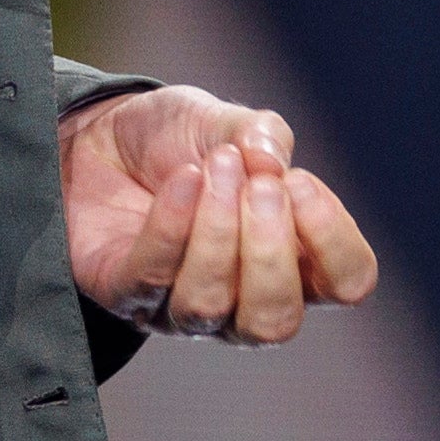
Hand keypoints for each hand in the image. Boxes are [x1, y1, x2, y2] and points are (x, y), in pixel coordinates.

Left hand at [60, 84, 377, 343]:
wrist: (96, 133)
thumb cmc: (173, 139)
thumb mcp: (224, 121)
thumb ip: (261, 136)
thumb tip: (272, 164)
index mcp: (292, 258)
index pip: (345, 281)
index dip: (334, 239)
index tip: (299, 181)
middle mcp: (243, 298)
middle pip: (276, 319)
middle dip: (269, 248)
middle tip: (256, 182)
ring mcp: (181, 307)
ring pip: (212, 305)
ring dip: (216, 232)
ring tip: (212, 168)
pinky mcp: (125, 295)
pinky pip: (152, 279)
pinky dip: (171, 227)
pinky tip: (180, 182)